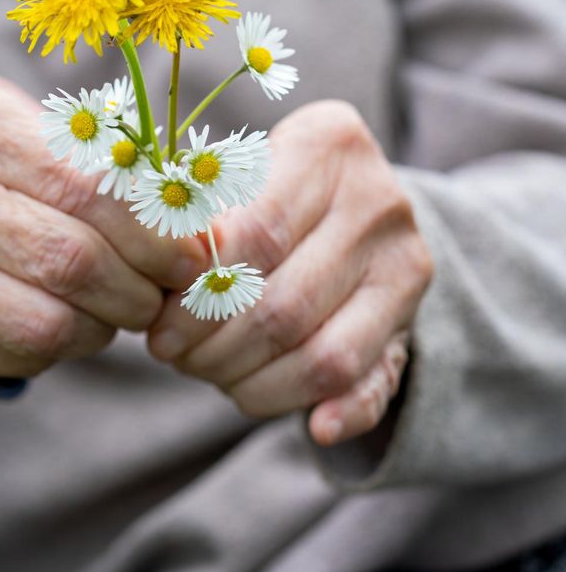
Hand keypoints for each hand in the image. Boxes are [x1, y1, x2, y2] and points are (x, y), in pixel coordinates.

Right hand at [0, 77, 208, 378]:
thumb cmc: (20, 167)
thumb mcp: (60, 140)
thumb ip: (124, 174)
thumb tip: (200, 234)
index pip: (83, 185)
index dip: (150, 230)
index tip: (189, 255)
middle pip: (67, 258)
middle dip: (138, 287)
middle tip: (164, 292)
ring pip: (45, 319)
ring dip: (107, 324)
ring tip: (123, 307)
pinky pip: (18, 353)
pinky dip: (67, 347)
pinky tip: (75, 321)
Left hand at [147, 101, 432, 445]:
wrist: (354, 203)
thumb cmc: (263, 189)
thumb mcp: (232, 181)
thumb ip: (202, 224)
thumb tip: (165, 290)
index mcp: (326, 146)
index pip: (251, 238)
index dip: (195, 296)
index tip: (157, 323)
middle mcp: (377, 199)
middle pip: (282, 304)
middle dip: (213, 348)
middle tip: (172, 355)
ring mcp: (406, 259)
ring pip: (322, 355)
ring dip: (251, 382)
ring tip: (209, 373)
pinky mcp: (414, 316)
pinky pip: (371, 382)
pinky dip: (337, 413)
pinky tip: (310, 426)